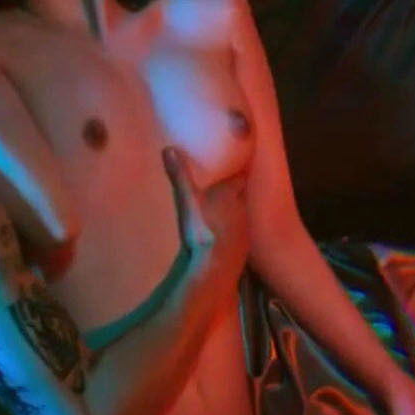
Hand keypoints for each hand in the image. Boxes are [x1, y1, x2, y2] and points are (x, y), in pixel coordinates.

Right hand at [164, 146, 249, 275]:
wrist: (216, 265)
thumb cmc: (204, 228)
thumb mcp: (188, 200)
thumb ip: (180, 176)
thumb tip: (169, 149)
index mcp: (231, 194)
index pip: (241, 176)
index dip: (239, 170)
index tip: (235, 164)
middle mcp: (242, 208)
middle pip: (242, 195)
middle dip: (235, 190)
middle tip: (225, 186)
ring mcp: (244, 229)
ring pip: (242, 214)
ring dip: (234, 211)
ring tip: (223, 210)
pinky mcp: (242, 247)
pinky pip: (240, 234)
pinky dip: (233, 231)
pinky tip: (224, 235)